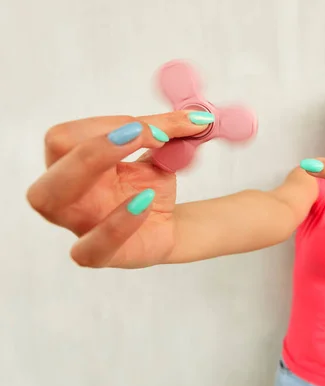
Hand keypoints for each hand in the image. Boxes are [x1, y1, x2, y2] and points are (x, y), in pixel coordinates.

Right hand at [26, 111, 211, 267]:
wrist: (167, 225)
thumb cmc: (149, 186)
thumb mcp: (160, 154)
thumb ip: (171, 132)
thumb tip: (198, 117)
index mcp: (72, 161)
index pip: (70, 135)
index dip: (110, 125)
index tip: (160, 130)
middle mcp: (64, 191)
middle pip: (55, 157)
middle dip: (95, 143)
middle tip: (140, 133)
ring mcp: (76, 224)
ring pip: (51, 199)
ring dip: (92, 170)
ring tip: (142, 169)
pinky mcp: (97, 255)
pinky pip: (89, 247)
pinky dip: (115, 225)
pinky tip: (143, 204)